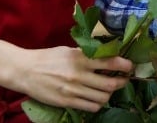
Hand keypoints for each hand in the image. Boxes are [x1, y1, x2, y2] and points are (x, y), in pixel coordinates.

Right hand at [17, 46, 132, 111]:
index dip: (124, 65)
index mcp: (80, 58)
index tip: (130, 66)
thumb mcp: (68, 50)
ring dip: (110, 94)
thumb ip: (86, 54)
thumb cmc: (48, 58)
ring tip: (109, 89)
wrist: (25, 71)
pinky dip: (98, 103)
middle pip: (110, 83)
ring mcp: (73, 90)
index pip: (109, 62)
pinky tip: (96, 98)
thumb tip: (105, 55)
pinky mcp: (67, 102)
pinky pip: (91, 107)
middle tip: (124, 79)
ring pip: (103, 97)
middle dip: (122, 82)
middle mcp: (79, 75)